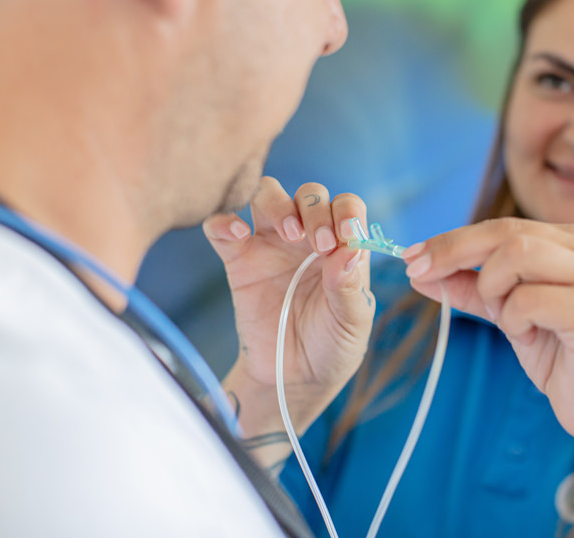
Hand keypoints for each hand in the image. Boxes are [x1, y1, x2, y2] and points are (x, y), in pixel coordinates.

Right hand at [204, 177, 373, 436]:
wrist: (293, 378)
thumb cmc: (331, 345)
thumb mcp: (352, 322)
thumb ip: (350, 287)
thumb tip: (351, 249)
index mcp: (340, 246)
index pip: (347, 206)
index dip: (347, 212)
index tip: (346, 235)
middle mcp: (307, 237)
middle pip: (309, 194)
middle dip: (316, 209)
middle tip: (318, 244)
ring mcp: (270, 245)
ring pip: (268, 195)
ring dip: (278, 204)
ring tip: (289, 233)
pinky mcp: (238, 260)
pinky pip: (222, 227)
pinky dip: (224, 221)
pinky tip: (237, 234)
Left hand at [402, 217, 573, 448]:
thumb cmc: (564, 358)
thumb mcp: (510, 315)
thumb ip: (472, 289)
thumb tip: (421, 271)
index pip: (502, 227)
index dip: (452, 240)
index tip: (412, 256)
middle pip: (506, 231)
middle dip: (452, 251)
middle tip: (416, 271)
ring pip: (517, 254)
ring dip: (493, 290)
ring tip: (509, 321)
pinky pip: (529, 299)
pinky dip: (514, 319)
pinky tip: (530, 337)